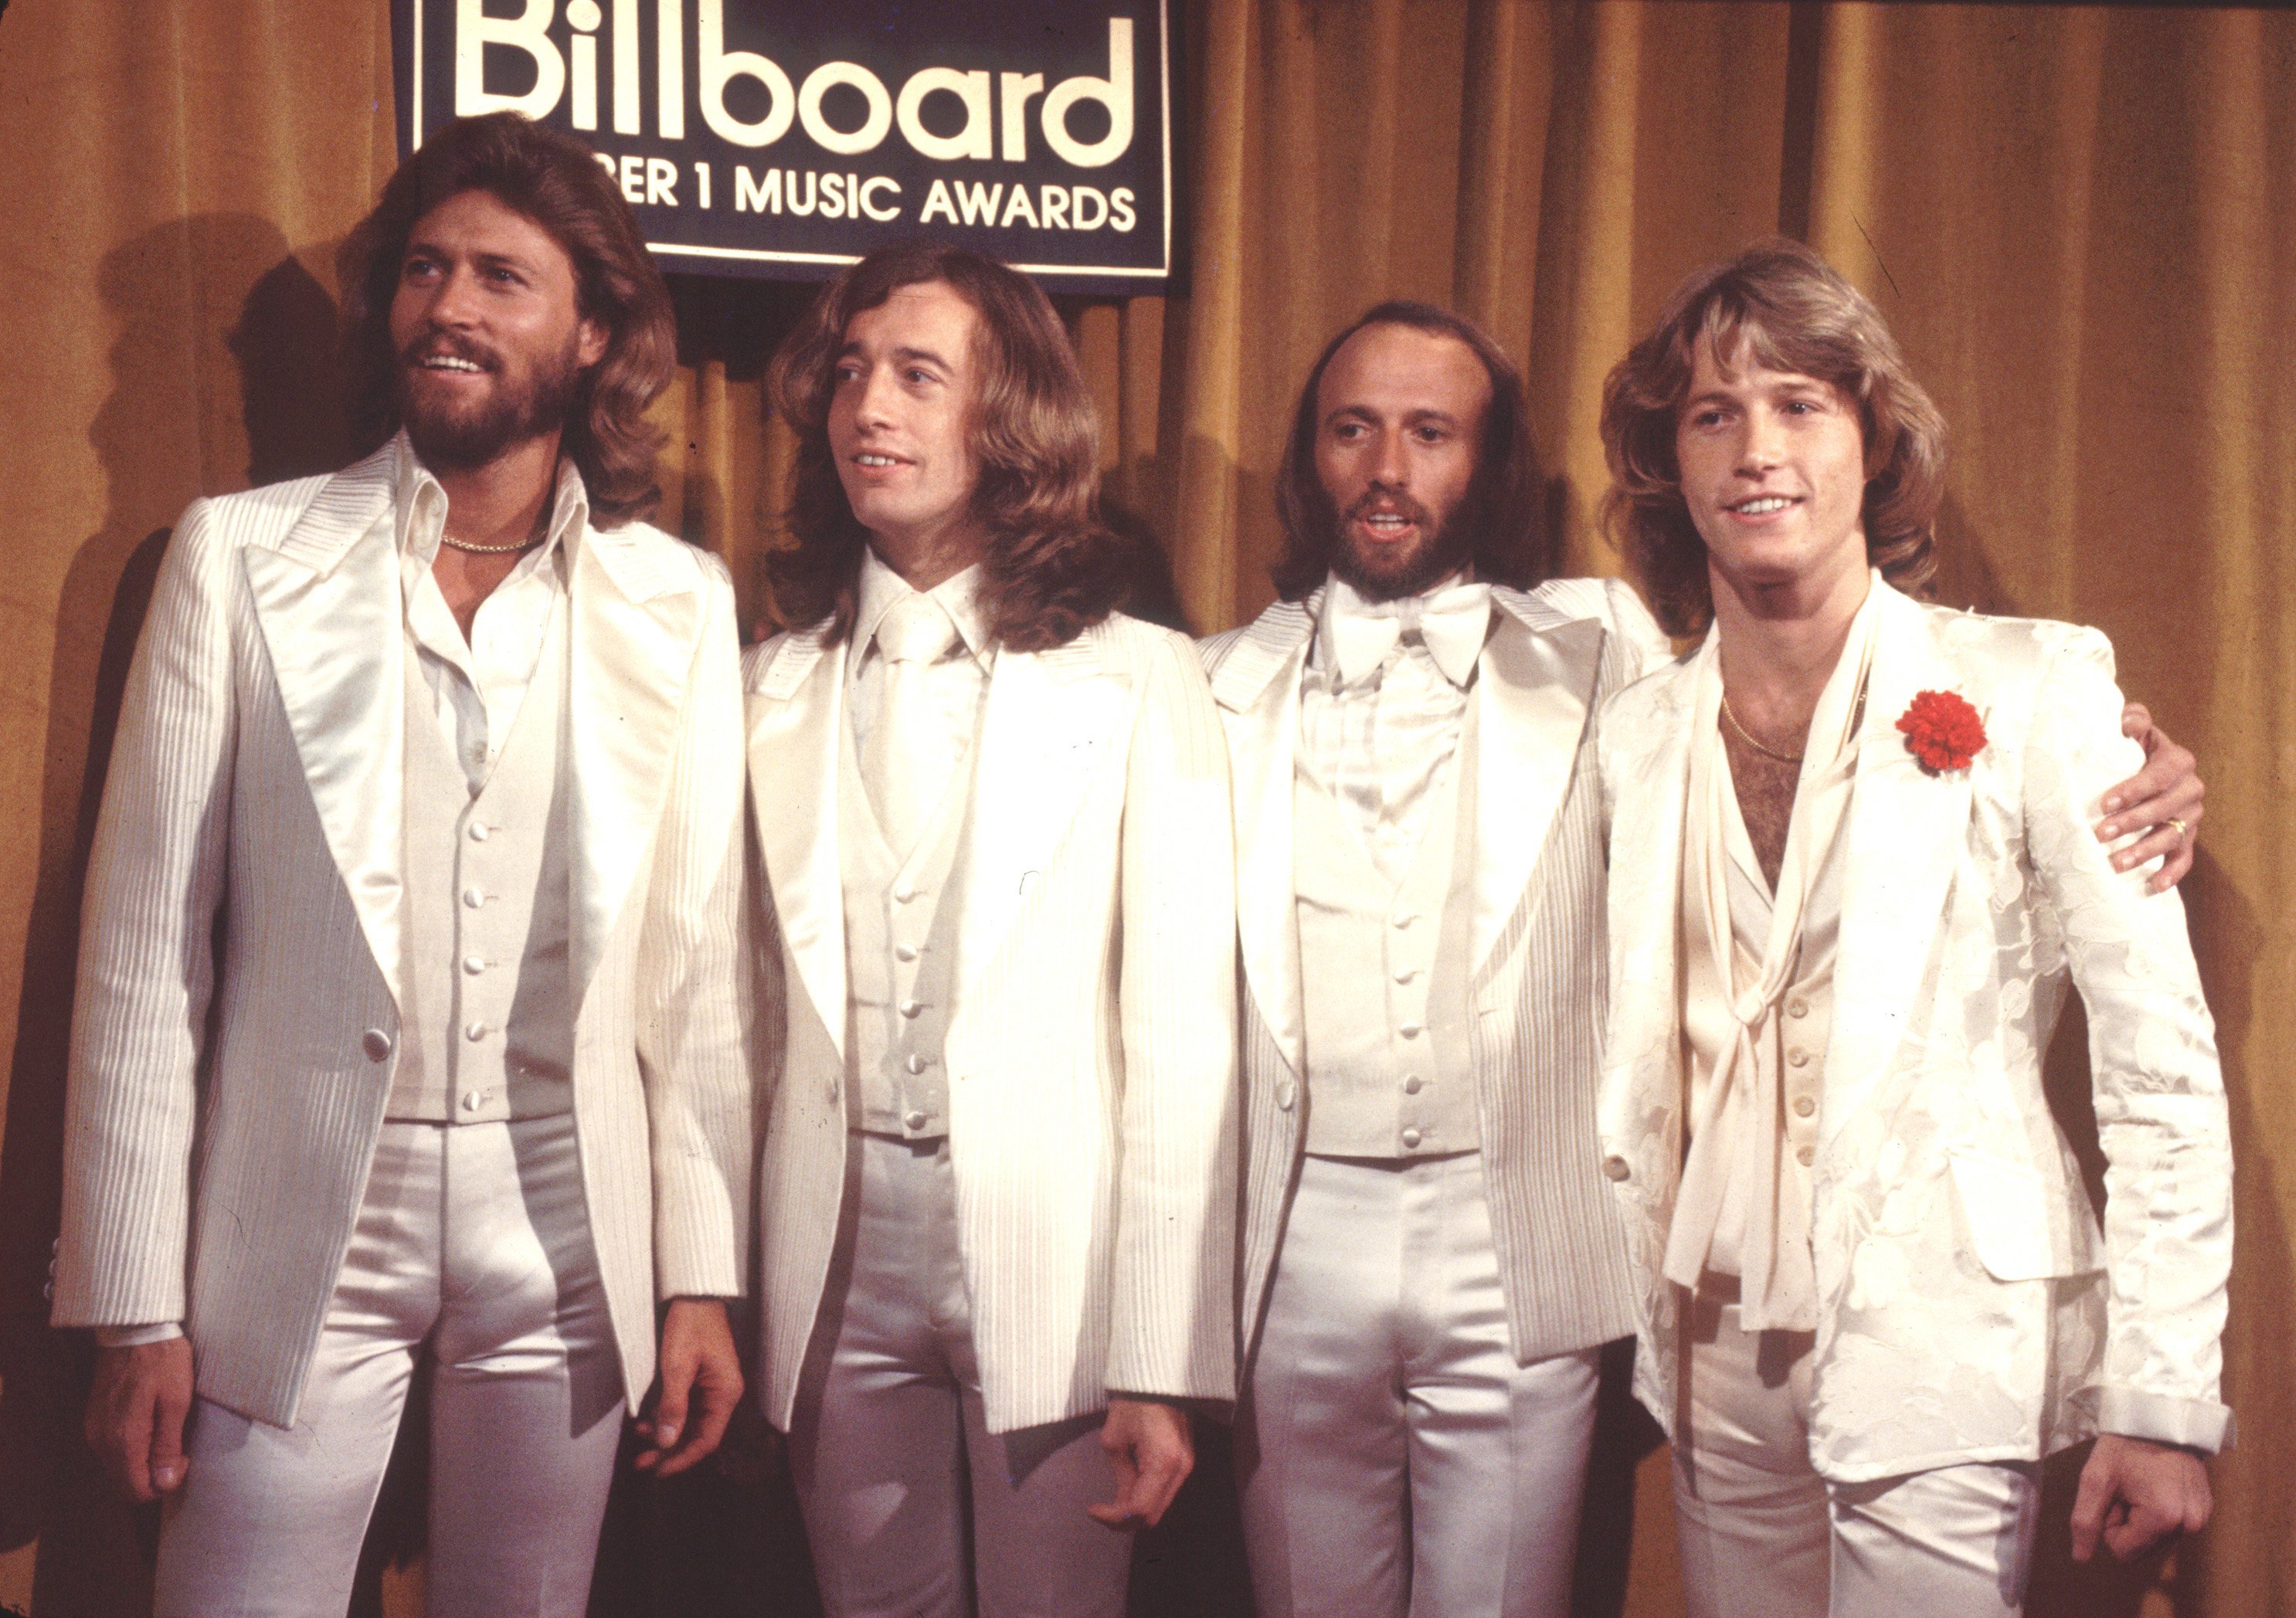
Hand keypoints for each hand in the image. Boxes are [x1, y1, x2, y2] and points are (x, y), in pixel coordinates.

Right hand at [86, 1338, 193, 1502]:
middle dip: (153, 1475)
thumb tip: (164, 1484)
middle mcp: (101, 1441)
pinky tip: (150, 1425)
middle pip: (124, 1483)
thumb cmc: (162, 1360)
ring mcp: (93, 1430)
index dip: (163, 1484)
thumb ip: (168, 1445)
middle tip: (177, 1447)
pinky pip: (111, 1450)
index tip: (181, 1457)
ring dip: (142, 1462)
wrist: (133, 1328)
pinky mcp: (93, 1419)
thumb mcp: (177, 1401)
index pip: (136, 1491)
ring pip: (117, 1468)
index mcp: (123, 1439)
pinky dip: (131, 1449)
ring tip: (166, 1432)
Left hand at [635, 1298, 742, 1476]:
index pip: (707, 1439)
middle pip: (698, 1434)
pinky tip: (647, 1420)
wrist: (695, 1294)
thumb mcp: (677, 1366)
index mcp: (725, 1393)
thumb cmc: (690, 1325)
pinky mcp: (701, 1380)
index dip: (683, 1459)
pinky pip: (686, 1408)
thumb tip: (666, 1443)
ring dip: (666, 1434)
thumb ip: (673, 1406)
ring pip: (690, 1423)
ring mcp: (713, 1387)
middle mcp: (723, 1394)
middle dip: (670, 1450)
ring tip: (639, 1438)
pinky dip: (667, 1417)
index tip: (658, 1471)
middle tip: (641, 1463)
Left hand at [1088, 1396, 1193, 1528]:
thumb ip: (1120, 1477)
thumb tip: (1119, 1505)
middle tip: (1101, 1509)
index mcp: (1163, 1462)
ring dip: (1135, 1510)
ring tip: (1112, 1499)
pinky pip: (1165, 1492)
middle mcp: (1181, 1469)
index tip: (1093, 1509)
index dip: (1113, 1518)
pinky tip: (1129, 1487)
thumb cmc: (1132, 1403)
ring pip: (1160, 1507)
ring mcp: (1186, 1465)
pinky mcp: (1184, 1461)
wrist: (1157, 1377)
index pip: (1139, 1510)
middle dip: (1124, 1519)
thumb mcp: (1114, 1440)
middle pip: (1153, 1516)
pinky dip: (1145, 1498)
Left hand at [2070, 1433, 2212, 1562]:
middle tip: (2129, 1488)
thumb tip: (2081, 1558)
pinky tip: (2157, 1485)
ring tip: (2143, 1484)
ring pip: (2157, 1539)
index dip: (2111, 1525)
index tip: (2115, 1495)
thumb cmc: (2124, 1445)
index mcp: (2163, 1519)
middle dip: (2129, 1522)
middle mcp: (2189, 1525)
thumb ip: (2085, 1521)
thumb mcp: (2095, 1479)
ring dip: (2144, 1517)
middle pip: (2143, 1547)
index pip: (2124, 1552)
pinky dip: (2161, 1512)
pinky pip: (2173, 1527)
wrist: (2159, 1417)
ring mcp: (2201, 1518)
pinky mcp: (2206, 1510)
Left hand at [2097, 703, 2202, 891]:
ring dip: (2145, 852)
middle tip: (2100, 835)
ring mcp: (2191, 816)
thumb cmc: (2132, 747)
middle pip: (2163, 810)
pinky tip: (2152, 886)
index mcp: (2178, 761)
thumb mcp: (2133, 728)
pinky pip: (2183, 859)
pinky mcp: (2187, 838)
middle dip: (2131, 823)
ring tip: (2115, 863)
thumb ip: (2132, 719)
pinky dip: (2170, 873)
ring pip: (2172, 837)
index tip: (2104, 803)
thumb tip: (2128, 721)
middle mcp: (2190, 789)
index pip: (2158, 776)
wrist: (2146, 766)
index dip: (2132, 790)